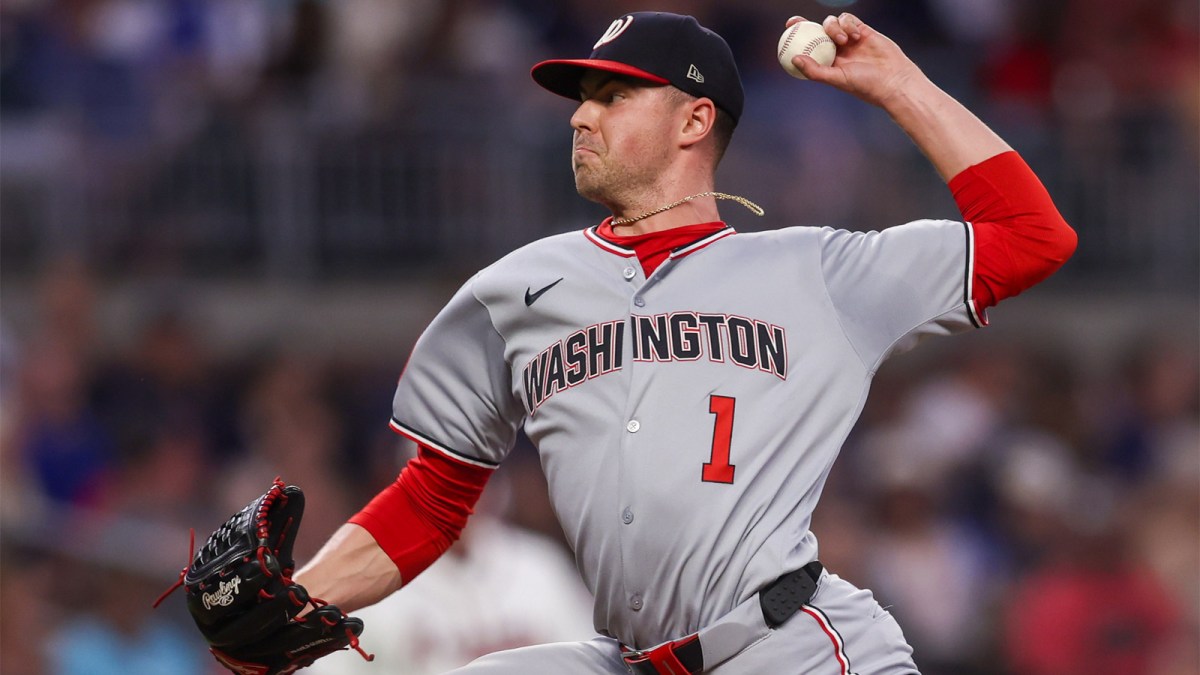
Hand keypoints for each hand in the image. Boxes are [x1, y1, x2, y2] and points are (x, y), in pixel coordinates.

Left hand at [786, 14, 927, 109]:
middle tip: (795, 21)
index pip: (808, 47)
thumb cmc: (865, 84)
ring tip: (844, 41)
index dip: (796, 38)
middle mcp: (836, 50)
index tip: (786, 31)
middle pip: (816, 32)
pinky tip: (856, 36)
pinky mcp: (863, 30)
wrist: (892, 79)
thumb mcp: (837, 79)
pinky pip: (849, 20)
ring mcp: (849, 39)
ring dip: (834, 28)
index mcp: (828, 62)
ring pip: (832, 23)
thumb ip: (815, 70)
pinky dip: (849, 25)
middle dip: (804, 24)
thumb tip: (794, 59)